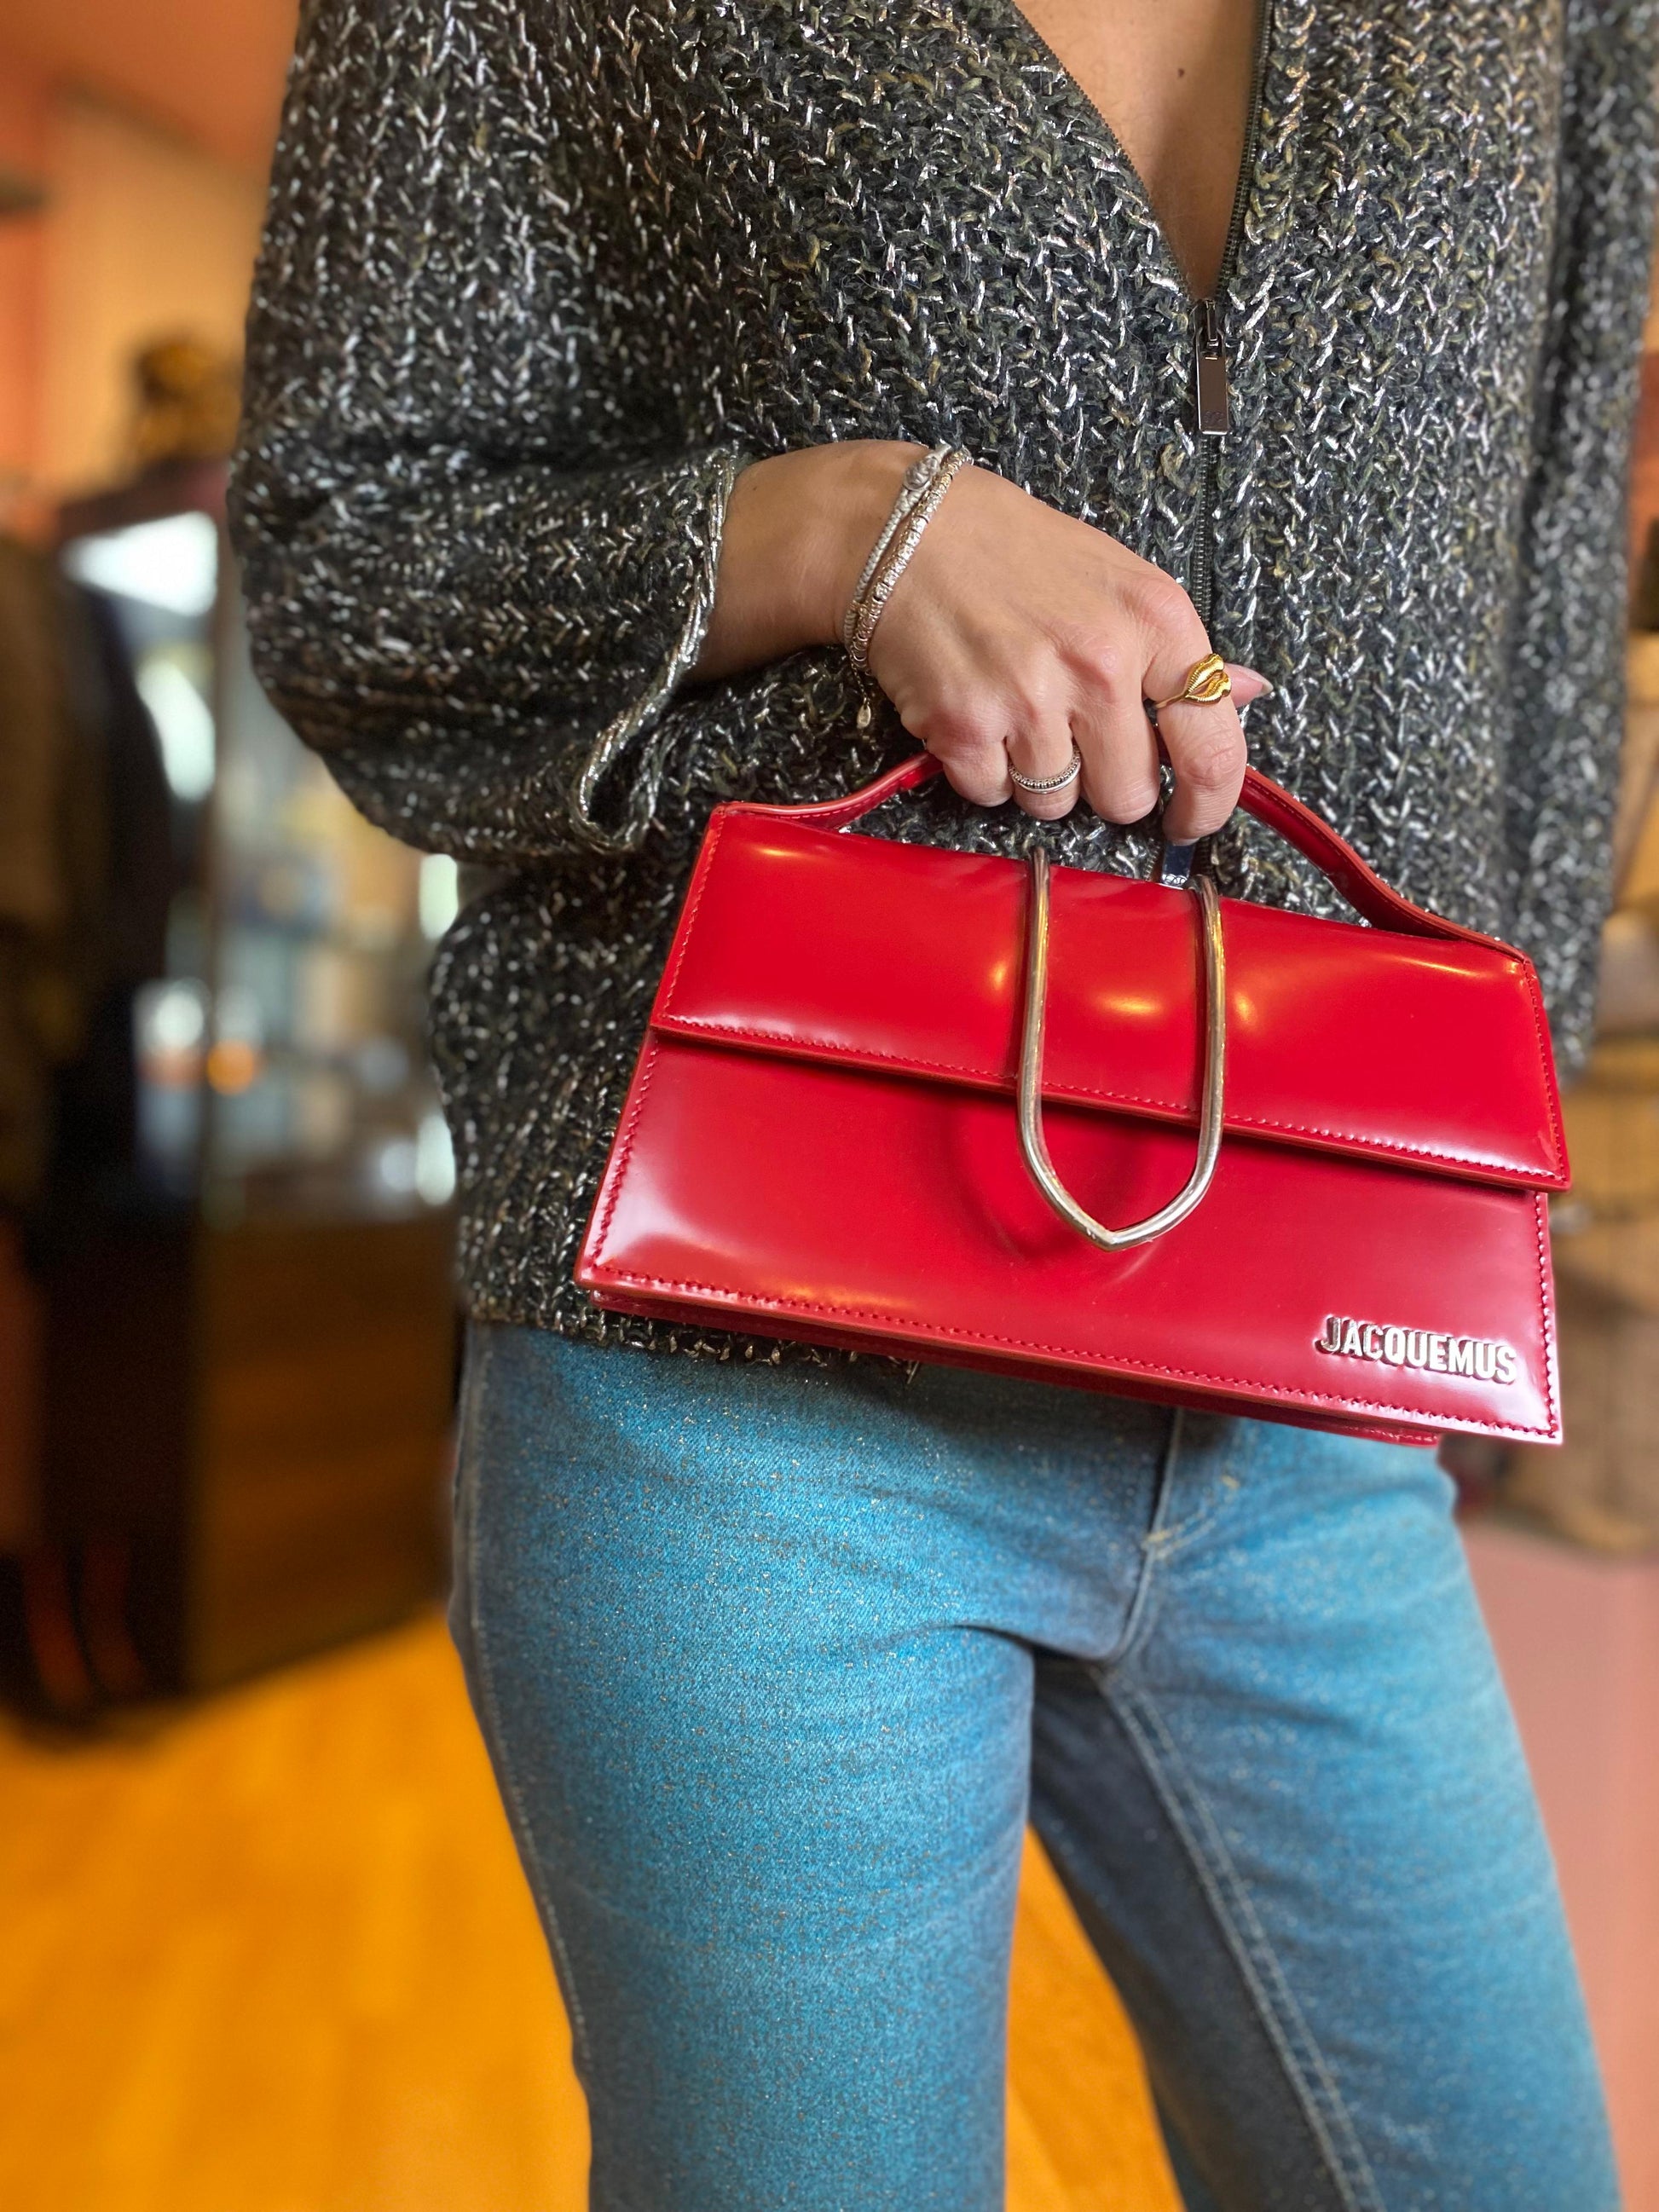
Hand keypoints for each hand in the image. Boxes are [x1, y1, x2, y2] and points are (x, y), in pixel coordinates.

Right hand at [694, 443, 1267, 841]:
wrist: (903, 530)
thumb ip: (1177, 650)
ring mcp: (1030, 700)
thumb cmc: (1012, 551)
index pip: (1213, 746)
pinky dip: (980, 770)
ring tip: (1011, 709)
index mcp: (1155, 622)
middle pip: (1126, 796)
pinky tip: (973, 713)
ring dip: (1034, 775)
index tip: (1194, 820)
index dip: (1209, 804)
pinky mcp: (964, 727)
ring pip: (1055, 804)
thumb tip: (1249, 693)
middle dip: (1101, 784)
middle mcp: (1100, 664)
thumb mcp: (1117, 577)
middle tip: (1069, 736)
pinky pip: (991, 794)